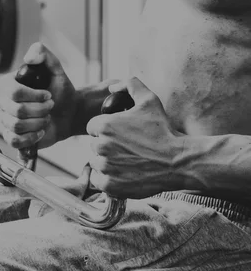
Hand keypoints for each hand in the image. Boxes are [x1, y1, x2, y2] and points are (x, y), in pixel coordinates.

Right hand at [0, 42, 79, 149]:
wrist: (69, 113)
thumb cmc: (61, 91)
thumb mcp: (55, 69)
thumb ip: (43, 54)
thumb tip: (28, 58)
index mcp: (9, 84)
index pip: (13, 91)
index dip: (34, 96)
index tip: (48, 95)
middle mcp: (4, 102)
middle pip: (17, 110)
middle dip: (41, 110)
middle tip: (51, 106)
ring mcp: (7, 120)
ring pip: (17, 126)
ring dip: (39, 123)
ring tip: (47, 118)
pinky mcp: (12, 137)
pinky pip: (14, 140)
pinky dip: (31, 137)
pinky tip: (41, 132)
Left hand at [85, 77, 184, 198]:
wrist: (178, 161)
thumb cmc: (163, 130)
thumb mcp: (149, 100)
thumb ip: (130, 85)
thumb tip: (112, 88)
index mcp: (104, 125)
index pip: (92, 128)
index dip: (105, 130)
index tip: (119, 134)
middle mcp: (101, 146)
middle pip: (94, 146)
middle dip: (106, 146)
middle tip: (126, 148)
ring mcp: (105, 167)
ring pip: (96, 163)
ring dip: (107, 163)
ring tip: (127, 161)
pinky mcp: (111, 185)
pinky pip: (98, 181)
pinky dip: (107, 179)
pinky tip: (122, 174)